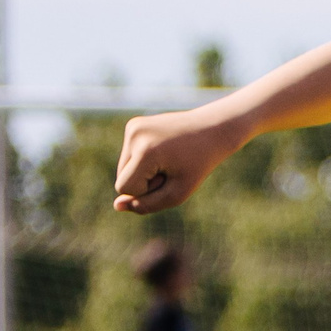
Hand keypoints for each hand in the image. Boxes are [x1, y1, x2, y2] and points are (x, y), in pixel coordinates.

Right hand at [114, 108, 245, 214]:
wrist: (213, 129)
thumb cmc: (199, 164)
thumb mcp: (179, 192)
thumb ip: (148, 205)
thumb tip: (117, 206)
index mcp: (145, 151)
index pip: (125, 188)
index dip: (147, 192)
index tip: (170, 178)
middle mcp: (134, 135)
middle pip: (122, 178)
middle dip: (145, 182)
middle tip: (172, 168)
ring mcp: (132, 127)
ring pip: (123, 168)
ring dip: (144, 172)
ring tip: (169, 160)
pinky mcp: (134, 124)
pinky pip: (129, 155)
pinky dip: (143, 160)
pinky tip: (164, 151)